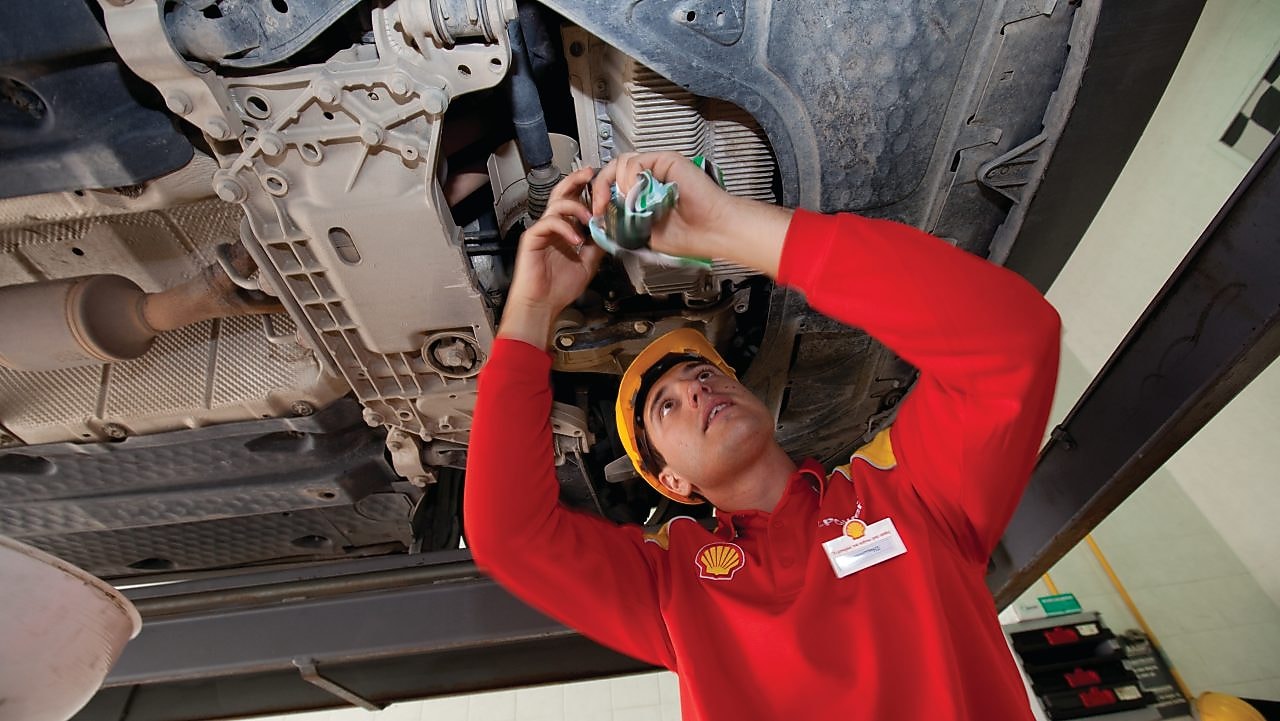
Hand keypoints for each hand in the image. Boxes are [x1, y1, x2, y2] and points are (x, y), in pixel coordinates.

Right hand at [500, 167, 603, 347]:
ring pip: (557, 204)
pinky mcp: (532, 238)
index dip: (586, 191)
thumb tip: (612, 232)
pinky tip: (577, 240)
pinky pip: (549, 223)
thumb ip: (597, 246)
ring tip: (590, 218)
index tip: (601, 183)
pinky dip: (565, 227)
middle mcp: (553, 227)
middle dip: (576, 181)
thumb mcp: (588, 264)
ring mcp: (542, 231)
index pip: (575, 202)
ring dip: (576, 207)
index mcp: (565, 231)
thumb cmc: (559, 288)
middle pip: (562, 194)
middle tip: (590, 173)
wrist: (542, 305)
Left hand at [590, 152, 791, 274]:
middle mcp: (650, 177)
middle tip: (601, 206)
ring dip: (617, 185)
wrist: (711, 231)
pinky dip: (631, 177)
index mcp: (644, 193)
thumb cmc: (687, 236)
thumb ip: (624, 221)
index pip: (614, 184)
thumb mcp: (643, 232)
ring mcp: (658, 168)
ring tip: (624, 203)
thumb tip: (601, 217)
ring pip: (621, 163)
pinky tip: (637, 194)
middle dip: (601, 188)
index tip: (598, 213)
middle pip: (614, 170)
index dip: (602, 195)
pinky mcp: (666, 160)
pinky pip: (636, 161)